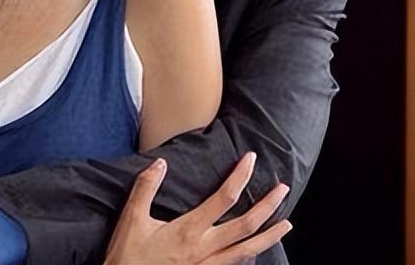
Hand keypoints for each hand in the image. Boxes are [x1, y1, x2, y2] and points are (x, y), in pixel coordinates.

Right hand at [103, 153, 292, 264]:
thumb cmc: (128, 255)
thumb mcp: (131, 219)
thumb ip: (146, 189)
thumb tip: (161, 163)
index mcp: (188, 231)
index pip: (223, 199)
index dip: (240, 177)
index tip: (251, 160)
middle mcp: (205, 249)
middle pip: (246, 226)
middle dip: (267, 206)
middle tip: (283, 189)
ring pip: (247, 250)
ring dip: (269, 236)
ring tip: (287, 224)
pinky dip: (250, 255)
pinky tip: (255, 250)